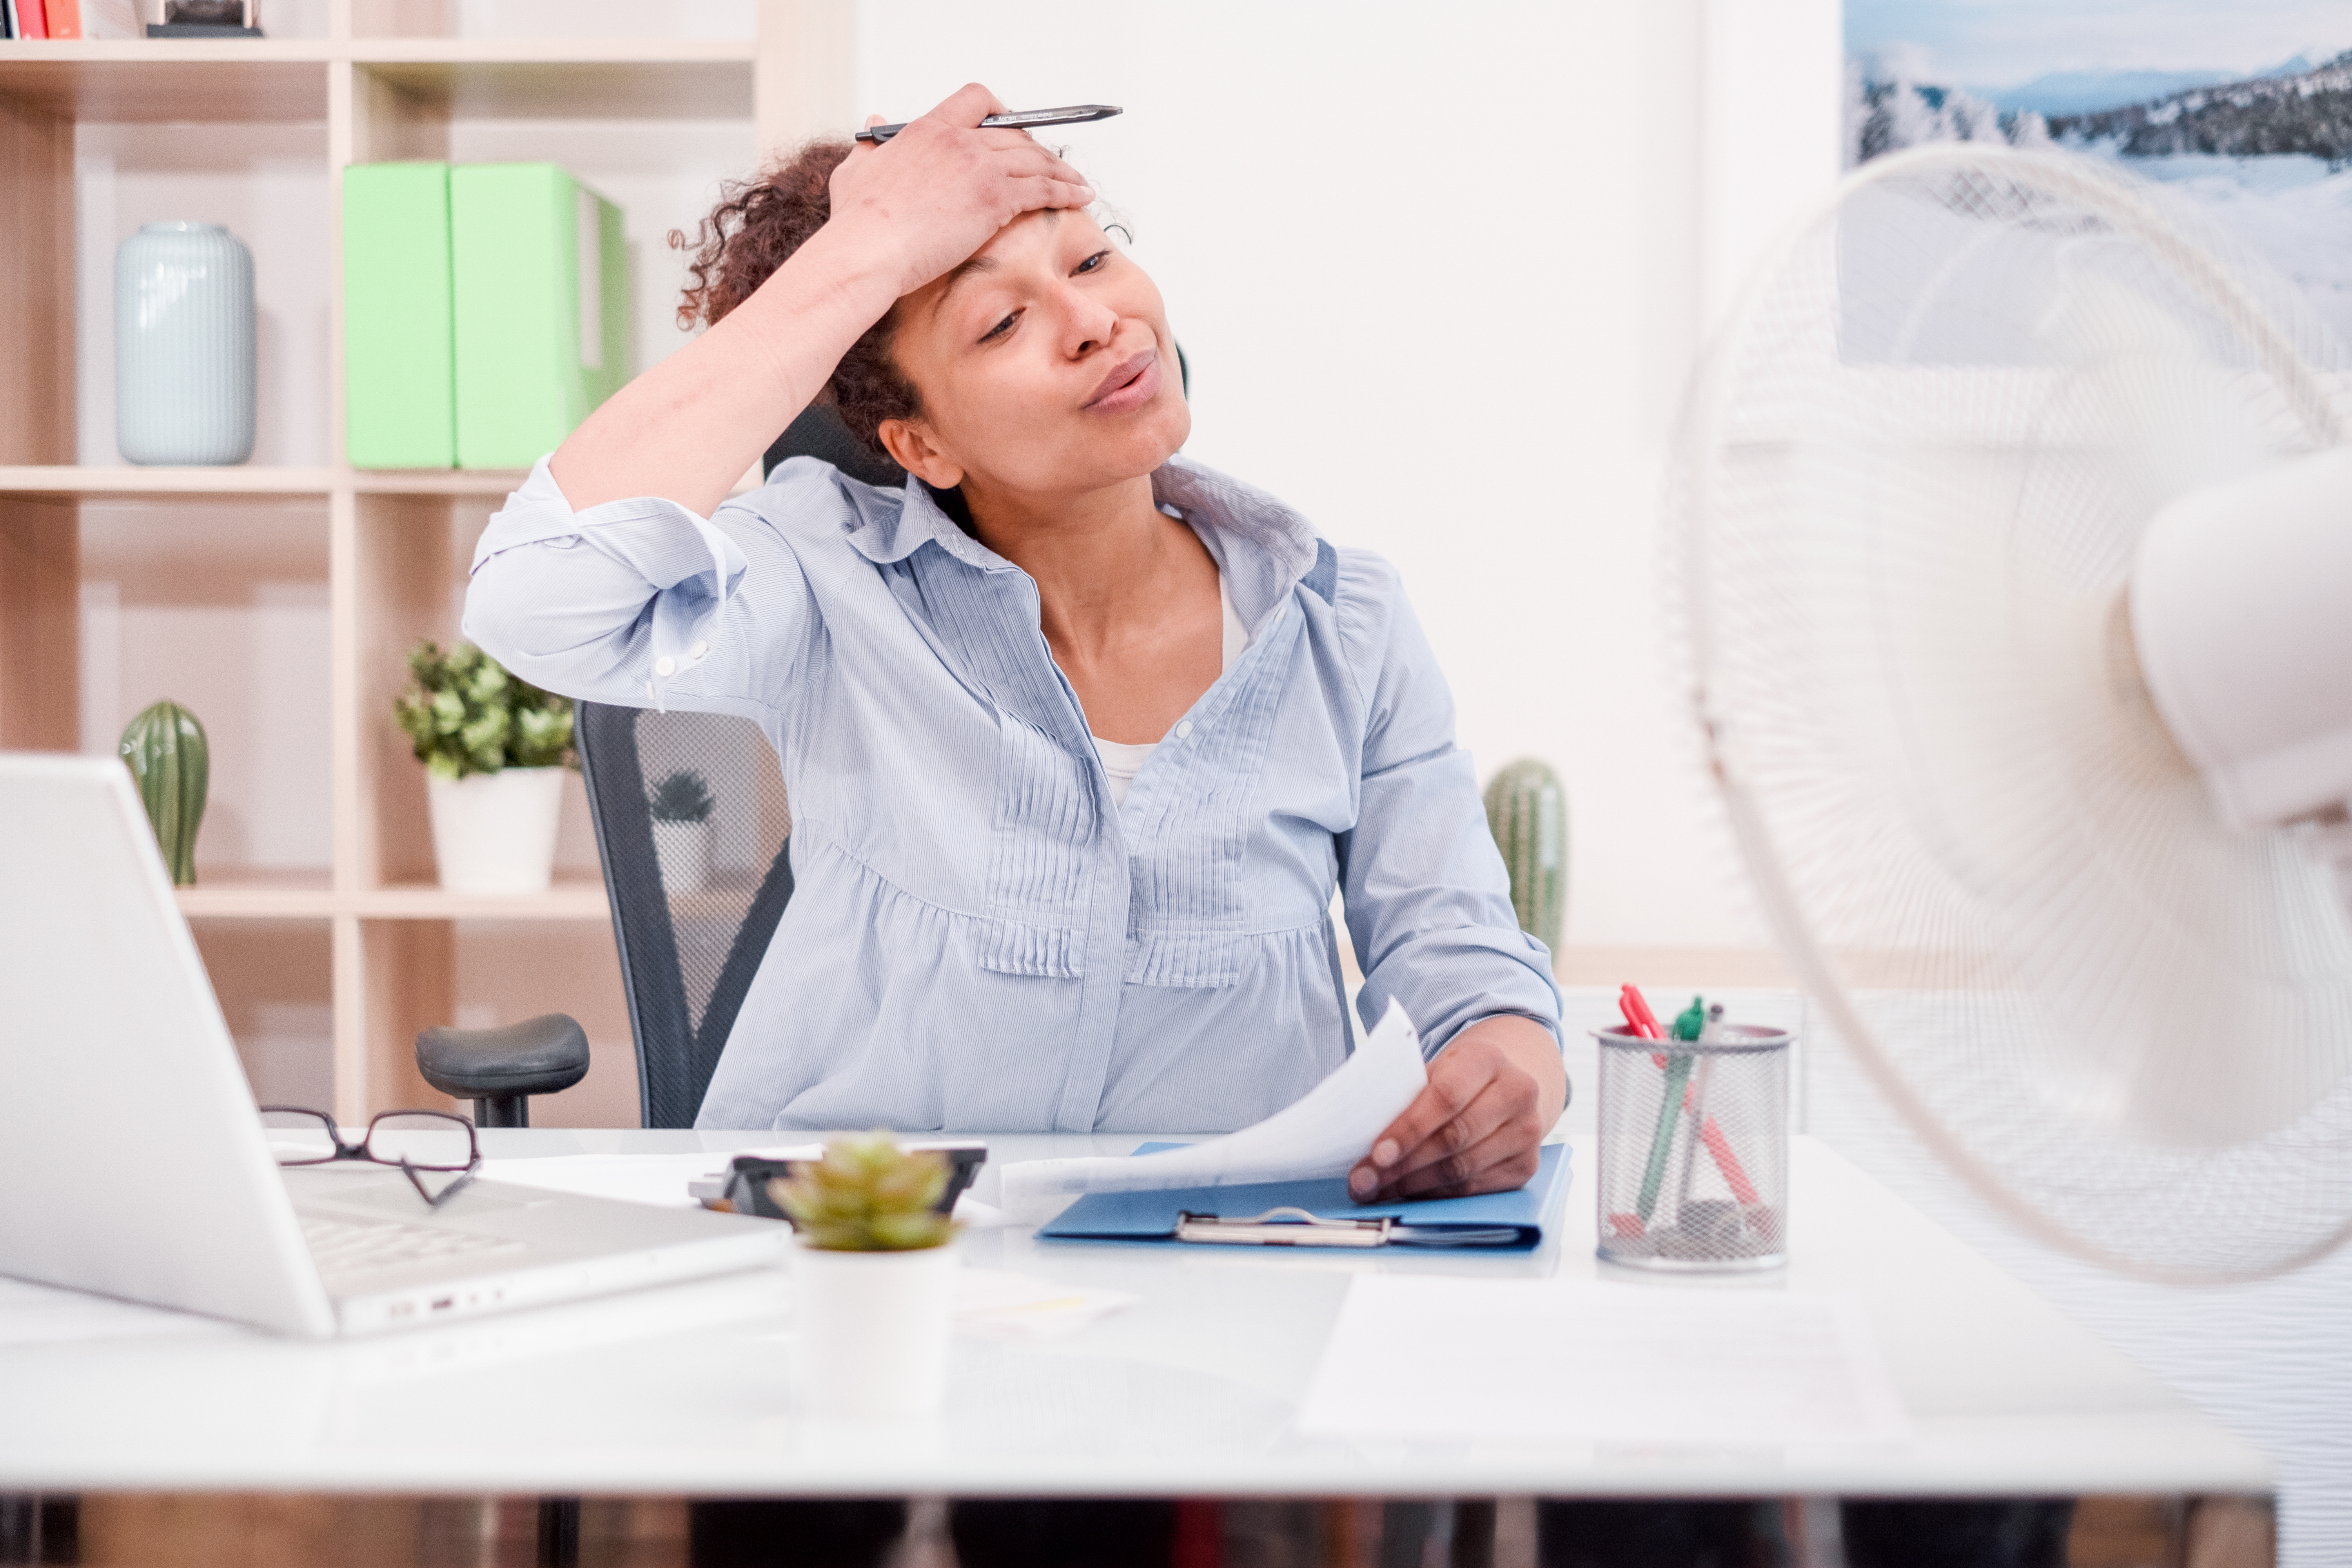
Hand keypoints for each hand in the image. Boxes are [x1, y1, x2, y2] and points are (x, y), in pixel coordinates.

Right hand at [821, 83, 1097, 299]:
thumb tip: (875, 121)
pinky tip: (1080, 197)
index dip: (1000, 112)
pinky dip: (1067, 190)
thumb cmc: (858, 221)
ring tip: (1077, 183)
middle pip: (1014, 133)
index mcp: (927, 129)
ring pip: (1036, 159)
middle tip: (1051, 166)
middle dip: (1038, 149)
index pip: (976, 100)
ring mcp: (979, 166)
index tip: (1012, 127)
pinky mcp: (996, 197)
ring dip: (1061, 171)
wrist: (868, 249)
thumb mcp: (856, 169)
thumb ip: (871, 144)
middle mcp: (958, 140)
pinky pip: (1044, 187)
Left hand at [1348, 1015, 1565, 1202]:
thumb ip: (1404, 1096)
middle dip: (1402, 1165)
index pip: (1445, 1097)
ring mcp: (1527, 1131)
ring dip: (1413, 1185)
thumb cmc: (1456, 1079)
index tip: (1376, 1154)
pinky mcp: (1526, 1164)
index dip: (1408, 1129)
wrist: (1503, 1087)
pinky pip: (1474, 1188)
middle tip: (1364, 1180)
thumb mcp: (1432, 1071)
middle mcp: (1517, 1092)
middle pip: (1453, 1138)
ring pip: (1463, 1169)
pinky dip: (1436, 1195)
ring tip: (1378, 1190)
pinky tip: (1408, 1194)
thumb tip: (1358, 1135)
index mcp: (1487, 1058)